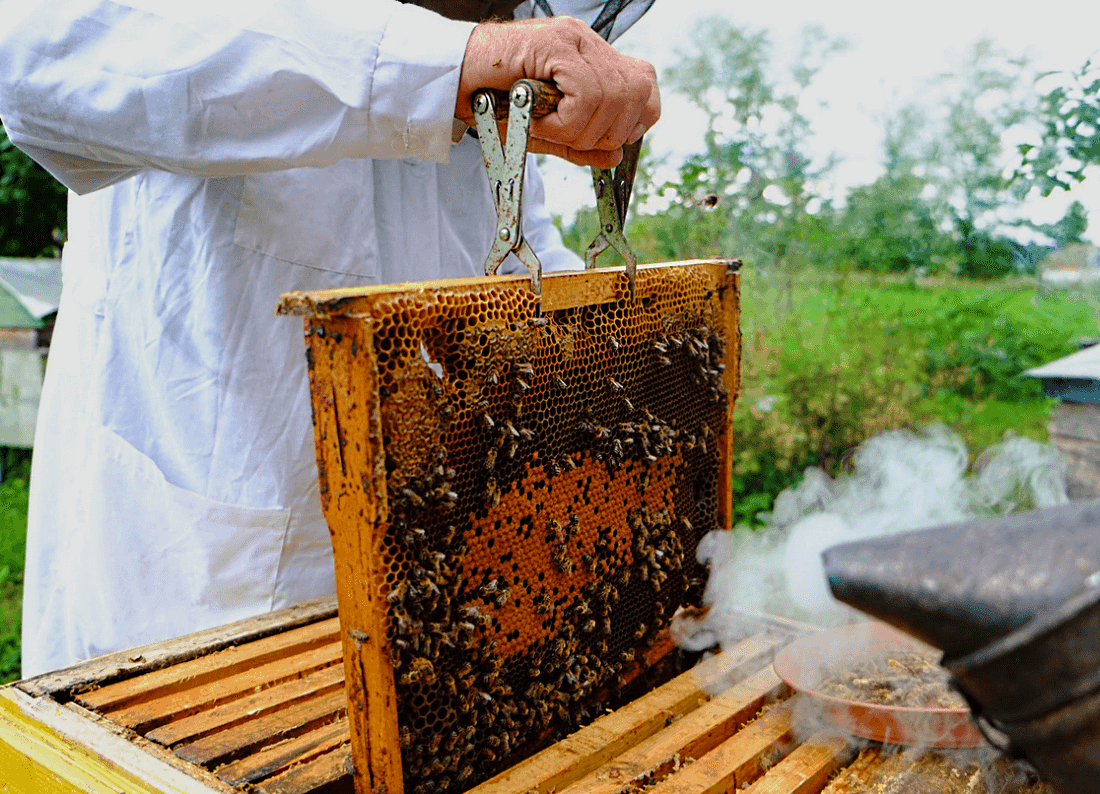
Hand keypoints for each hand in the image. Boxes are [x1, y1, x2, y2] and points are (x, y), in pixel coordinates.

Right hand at [455, 16, 659, 167]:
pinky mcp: (554, 44)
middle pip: (637, 92)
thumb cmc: (490, 103)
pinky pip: (586, 93)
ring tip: (545, 129)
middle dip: (609, 132)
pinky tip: (540, 122)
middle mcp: (586, 43)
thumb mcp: (545, 132)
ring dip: (580, 128)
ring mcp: (572, 39)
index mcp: (590, 58)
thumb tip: (615, 157)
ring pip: (613, 96)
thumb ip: (581, 144)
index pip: (643, 86)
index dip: (632, 121)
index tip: (601, 140)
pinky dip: (566, 120)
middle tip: (570, 139)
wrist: (448, 81)